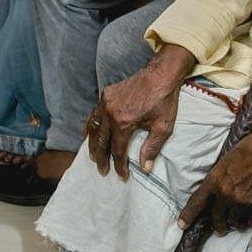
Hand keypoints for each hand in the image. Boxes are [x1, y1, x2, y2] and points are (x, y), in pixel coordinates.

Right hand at [85, 45, 194, 178]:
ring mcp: (105, 103)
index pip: (118, 150)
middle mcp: (110, 113)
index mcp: (123, 122)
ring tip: (92, 157)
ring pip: (93, 127)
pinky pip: (94, 114)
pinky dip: (89, 126)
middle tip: (102, 171)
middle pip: (102, 141)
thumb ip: (152, 148)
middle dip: (102, 158)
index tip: (122, 176)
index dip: (119, 165)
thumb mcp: (163, 127)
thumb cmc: (164, 102)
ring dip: (92, 144)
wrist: (160, 75)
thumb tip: (145, 168)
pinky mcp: (106, 95)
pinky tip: (88, 134)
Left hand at [177, 119, 251, 233]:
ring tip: (235, 222)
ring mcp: (244, 202)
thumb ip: (218, 178)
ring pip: (234, 222)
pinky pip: (250, 221)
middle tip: (218, 229)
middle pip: (217, 218)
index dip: (188, 215)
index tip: (182, 225)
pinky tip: (248, 218)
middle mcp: (227, 194)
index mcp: (215, 181)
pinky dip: (248, 221)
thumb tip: (216, 190)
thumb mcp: (224, 162)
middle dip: (217, 225)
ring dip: (234, 223)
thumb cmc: (247, 150)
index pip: (197, 202)